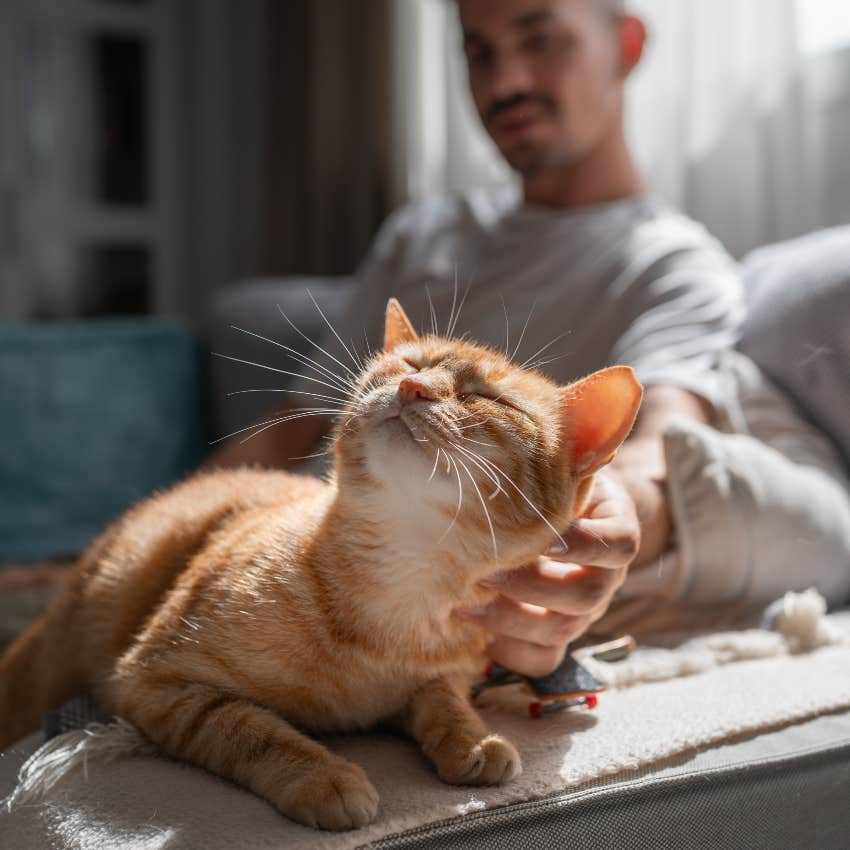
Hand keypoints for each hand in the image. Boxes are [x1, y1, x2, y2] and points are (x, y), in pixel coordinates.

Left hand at [454, 471, 640, 676]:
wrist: (560, 513)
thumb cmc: (554, 484)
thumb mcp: (562, 468)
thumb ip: (552, 470)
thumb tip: (503, 456)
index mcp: (617, 532)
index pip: (620, 544)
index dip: (585, 544)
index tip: (547, 537)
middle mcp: (606, 577)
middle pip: (584, 596)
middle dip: (531, 587)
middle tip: (485, 573)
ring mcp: (583, 612)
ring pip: (561, 631)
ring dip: (510, 620)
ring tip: (464, 604)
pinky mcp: (558, 634)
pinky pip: (544, 660)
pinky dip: (512, 653)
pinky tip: (478, 635)